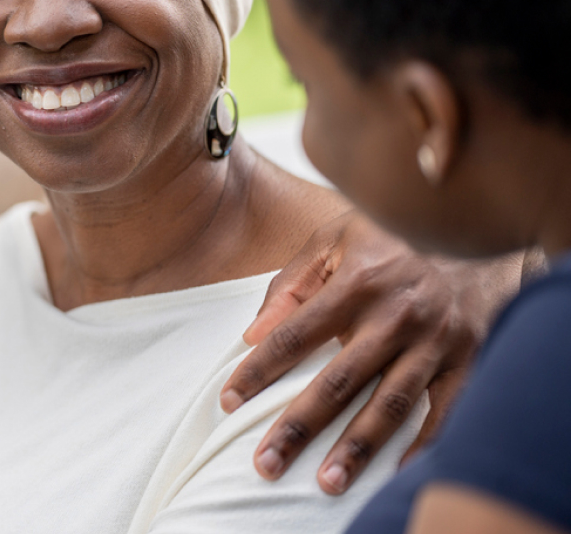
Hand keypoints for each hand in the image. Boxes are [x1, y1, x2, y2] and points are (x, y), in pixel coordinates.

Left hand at [219, 211, 521, 494]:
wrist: (481, 225)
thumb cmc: (394, 236)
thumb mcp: (336, 238)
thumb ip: (291, 284)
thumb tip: (251, 333)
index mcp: (356, 282)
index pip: (293, 335)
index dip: (258, 371)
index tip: (227, 402)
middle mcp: (396, 315)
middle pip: (338, 382)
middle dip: (299, 427)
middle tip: (265, 463)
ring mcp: (436, 340)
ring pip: (391, 405)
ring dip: (358, 448)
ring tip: (326, 483)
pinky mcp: (471, 357)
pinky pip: (447, 410)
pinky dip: (425, 445)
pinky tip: (398, 473)